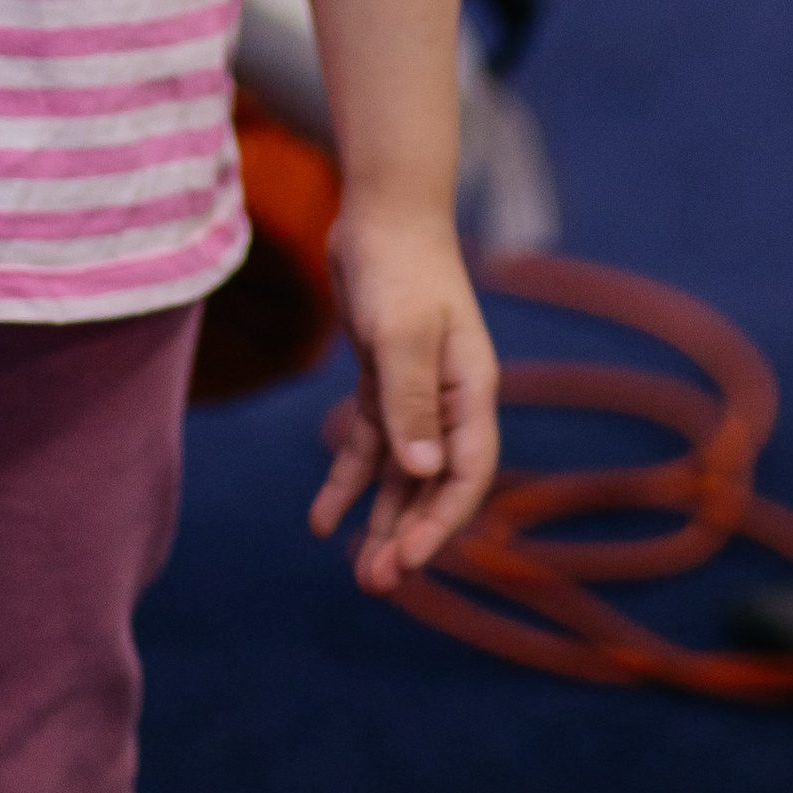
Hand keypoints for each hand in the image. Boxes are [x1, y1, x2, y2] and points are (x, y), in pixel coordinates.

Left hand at [309, 199, 498, 592]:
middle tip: (374, 583)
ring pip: (400, 473)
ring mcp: (416, 393)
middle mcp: (448, 401)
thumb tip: (424, 470)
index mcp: (470, 392)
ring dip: (380, 518)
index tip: (405, 560)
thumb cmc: (401, 265)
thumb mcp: (403, 333)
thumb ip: (411, 401)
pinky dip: (349, 479)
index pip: (464, 475)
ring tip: (354, 570)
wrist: (382, 209)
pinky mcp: (383, 380)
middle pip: (431, 485)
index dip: (438, 522)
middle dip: (405, 535)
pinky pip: (369, 443)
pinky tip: (321, 517)